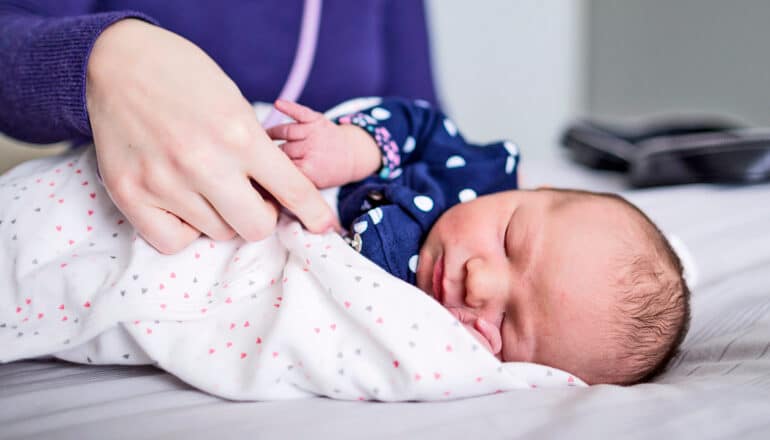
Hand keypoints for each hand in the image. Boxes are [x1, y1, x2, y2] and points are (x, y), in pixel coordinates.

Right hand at [86, 19, 337, 253]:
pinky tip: (180, 203)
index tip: (324, 226)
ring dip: (220, 216)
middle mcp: (204, 164)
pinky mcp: (129, 194)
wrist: (117, 61)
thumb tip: (277, 194)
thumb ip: (256, 150)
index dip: (313, 213)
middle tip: (250, 197)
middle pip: (255, 227)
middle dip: (261, 215)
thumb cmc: (184, 78)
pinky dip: (184, 229)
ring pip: (216, 233)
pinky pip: (173, 242)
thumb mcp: (235, 103)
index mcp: (239, 136)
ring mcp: (164, 183)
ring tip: (204, 184)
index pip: (293, 190)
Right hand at [266, 100, 380, 187]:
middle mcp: (313, 150)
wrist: (352, 156)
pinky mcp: (317, 120)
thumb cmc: (327, 173)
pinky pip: (300, 112)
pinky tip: (278, 104)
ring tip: (261, 138)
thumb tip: (262, 181)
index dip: (269, 169)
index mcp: (311, 172)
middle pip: (281, 150)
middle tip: (257, 154)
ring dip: (271, 134)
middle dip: (270, 153)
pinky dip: (289, 107)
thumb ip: (290, 183)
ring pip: (285, 131)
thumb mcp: (312, 186)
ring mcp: (315, 133)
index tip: (257, 170)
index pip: (282, 170)